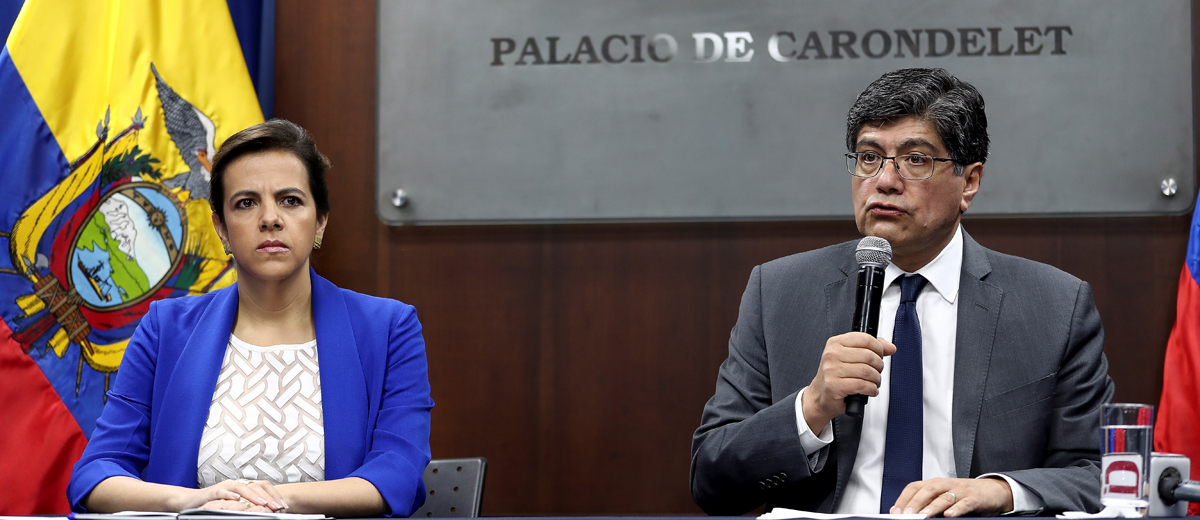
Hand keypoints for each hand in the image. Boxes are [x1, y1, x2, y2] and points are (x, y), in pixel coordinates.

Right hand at [173, 479, 288, 511]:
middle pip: (255, 486)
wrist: (191, 501)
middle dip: (268, 497)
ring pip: (241, 487)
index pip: (263, 486)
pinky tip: (237, 499)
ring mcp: (224, 486)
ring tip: (263, 504)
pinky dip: (230, 495)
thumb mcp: (235, 504)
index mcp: (243, 486)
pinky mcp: (212, 492)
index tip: (284, 506)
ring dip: (253, 496)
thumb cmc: (215, 503)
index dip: (274, 495)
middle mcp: (235, 484)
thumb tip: (268, 510)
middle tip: (277, 507)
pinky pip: (222, 491)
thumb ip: (249, 504)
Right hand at [801, 332, 895, 430]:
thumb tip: (890, 347)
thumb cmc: (836, 376)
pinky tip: (870, 390)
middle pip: (868, 356)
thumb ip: (871, 348)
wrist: (821, 395)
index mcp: (835, 343)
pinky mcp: (834, 385)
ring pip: (867, 371)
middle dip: (879, 366)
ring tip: (874, 382)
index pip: (865, 339)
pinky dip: (871, 389)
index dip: (878, 348)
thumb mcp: (850, 357)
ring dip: (876, 379)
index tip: (880, 355)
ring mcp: (831, 370)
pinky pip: (862, 385)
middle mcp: (832, 354)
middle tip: (877, 372)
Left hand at [889, 477, 1013, 516]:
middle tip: (907, 515)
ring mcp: (961, 490)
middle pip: (927, 490)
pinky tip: (949, 515)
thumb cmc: (964, 495)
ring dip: (933, 507)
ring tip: (924, 516)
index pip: (915, 487)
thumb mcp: (944, 497)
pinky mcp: (974, 498)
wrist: (993, 491)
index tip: (895, 512)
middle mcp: (946, 484)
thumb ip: (928, 503)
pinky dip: (957, 509)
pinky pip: (964, 503)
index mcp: (935, 483)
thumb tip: (908, 515)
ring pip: (944, 497)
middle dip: (915, 503)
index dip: (904, 498)